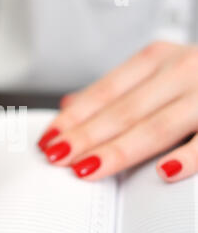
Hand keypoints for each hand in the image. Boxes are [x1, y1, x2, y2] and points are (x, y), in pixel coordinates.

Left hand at [38, 41, 197, 182]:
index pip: (104, 92)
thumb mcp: (157, 71)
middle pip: (123, 110)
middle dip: (85, 136)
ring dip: (118, 150)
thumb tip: (70, 105)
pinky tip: (164, 173)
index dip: (73, 118)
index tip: (49, 138)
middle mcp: (182, 70)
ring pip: (156, 126)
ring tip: (87, 168)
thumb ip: (117, 90)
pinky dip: (189, 156)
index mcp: (157, 60)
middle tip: (57, 156)